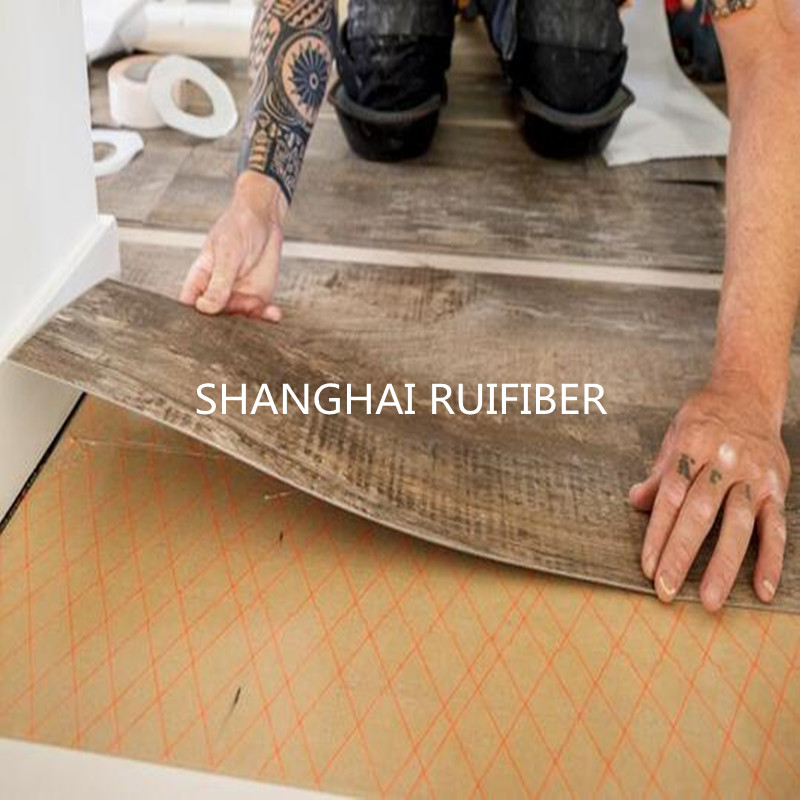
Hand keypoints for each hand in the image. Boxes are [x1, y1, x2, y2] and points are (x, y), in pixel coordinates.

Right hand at [179, 171, 288, 320]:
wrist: (265, 220)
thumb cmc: (238, 229)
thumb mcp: (227, 254)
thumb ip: (219, 282)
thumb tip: (205, 308)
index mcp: (200, 280)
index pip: (189, 305)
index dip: (192, 319)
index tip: (203, 323)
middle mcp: (217, 293)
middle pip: (215, 318)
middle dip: (226, 323)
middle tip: (240, 310)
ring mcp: (237, 297)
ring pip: (239, 319)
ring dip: (249, 317)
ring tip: (258, 305)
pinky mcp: (257, 299)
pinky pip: (260, 314)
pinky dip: (267, 316)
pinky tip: (274, 314)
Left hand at [629, 376, 789, 610]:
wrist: (748, 393)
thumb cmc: (704, 418)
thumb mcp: (674, 435)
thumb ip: (658, 473)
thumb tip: (635, 502)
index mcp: (694, 445)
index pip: (671, 497)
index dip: (658, 534)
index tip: (647, 567)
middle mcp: (726, 460)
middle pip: (701, 514)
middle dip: (681, 555)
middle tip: (666, 590)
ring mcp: (756, 475)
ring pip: (739, 525)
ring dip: (723, 566)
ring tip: (709, 601)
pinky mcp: (779, 486)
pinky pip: (776, 528)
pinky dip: (770, 560)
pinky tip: (761, 589)